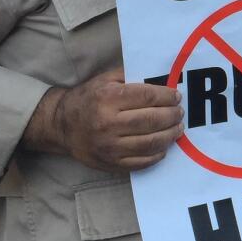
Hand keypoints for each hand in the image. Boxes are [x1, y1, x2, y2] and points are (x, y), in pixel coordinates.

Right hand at [24, 68, 183, 172]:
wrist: (61, 125)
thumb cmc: (88, 99)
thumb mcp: (105, 79)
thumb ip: (131, 77)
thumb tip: (162, 80)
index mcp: (107, 98)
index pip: (147, 97)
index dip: (166, 96)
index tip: (176, 96)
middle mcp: (107, 123)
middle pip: (151, 120)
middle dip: (172, 116)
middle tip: (179, 112)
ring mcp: (109, 146)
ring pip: (150, 143)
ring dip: (169, 135)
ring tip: (177, 128)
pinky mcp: (111, 163)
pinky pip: (141, 161)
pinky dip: (157, 154)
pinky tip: (164, 146)